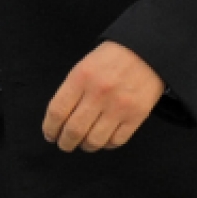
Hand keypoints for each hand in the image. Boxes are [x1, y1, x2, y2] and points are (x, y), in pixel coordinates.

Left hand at [42, 41, 164, 152]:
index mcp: (81, 77)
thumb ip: (71, 90)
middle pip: (74, 130)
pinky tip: (103, 139)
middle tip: (64, 144)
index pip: (57, 111)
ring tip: (83, 143)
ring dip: (85, 146)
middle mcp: (98, 93)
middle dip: (65, 142)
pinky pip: (116, 141)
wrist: (146, 51)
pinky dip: (107, 145)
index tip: (50, 134)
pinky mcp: (136, 116)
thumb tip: (59, 119)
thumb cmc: (111, 58)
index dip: (49, 128)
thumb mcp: (84, 66)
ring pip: (94, 140)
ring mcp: (118, 106)